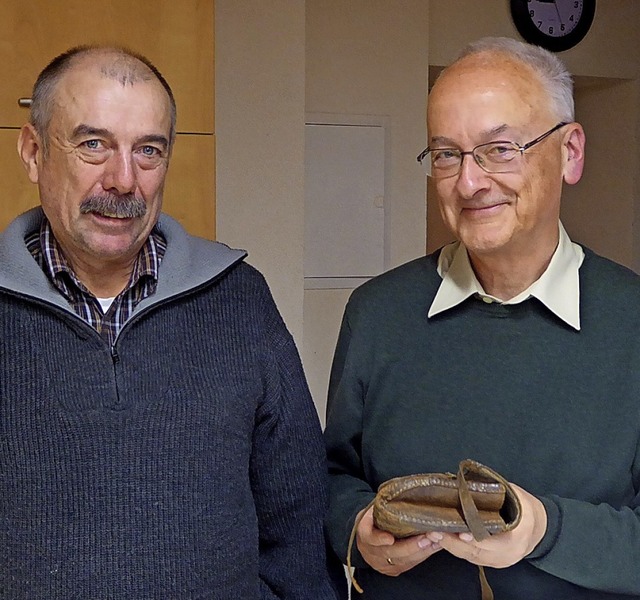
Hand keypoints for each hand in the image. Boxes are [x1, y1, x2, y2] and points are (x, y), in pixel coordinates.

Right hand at [356, 505, 441, 575]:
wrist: (367, 536)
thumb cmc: (372, 518)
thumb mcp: (371, 509)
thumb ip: (381, 506)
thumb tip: (398, 494)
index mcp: (364, 534)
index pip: (370, 538)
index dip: (380, 539)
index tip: (390, 539)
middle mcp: (372, 552)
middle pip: (392, 552)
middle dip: (411, 546)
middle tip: (427, 537)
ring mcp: (383, 564)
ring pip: (404, 560)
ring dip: (422, 551)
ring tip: (436, 540)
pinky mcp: (394, 569)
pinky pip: (410, 564)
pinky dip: (424, 554)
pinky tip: (435, 546)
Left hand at [425, 483, 546, 568]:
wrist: (541, 527)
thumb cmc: (526, 508)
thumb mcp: (516, 496)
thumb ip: (494, 492)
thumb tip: (466, 482)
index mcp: (517, 538)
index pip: (492, 542)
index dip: (475, 538)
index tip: (459, 532)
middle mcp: (507, 555)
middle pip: (476, 553)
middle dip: (453, 543)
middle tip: (435, 531)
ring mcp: (498, 561)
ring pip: (470, 557)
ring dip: (450, 546)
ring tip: (433, 534)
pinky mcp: (491, 562)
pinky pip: (471, 557)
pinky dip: (456, 548)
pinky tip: (443, 538)